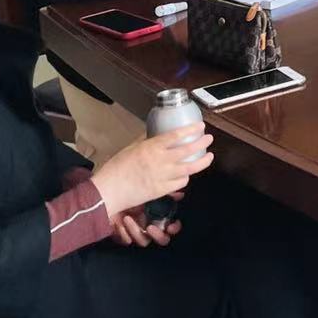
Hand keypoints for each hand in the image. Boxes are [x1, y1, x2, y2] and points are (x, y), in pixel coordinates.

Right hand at [91, 129, 212, 220]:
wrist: (108, 192)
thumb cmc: (115, 169)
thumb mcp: (130, 148)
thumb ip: (145, 141)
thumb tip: (154, 133)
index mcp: (151, 148)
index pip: (176, 136)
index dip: (191, 130)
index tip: (200, 126)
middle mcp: (161, 161)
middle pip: (188, 150)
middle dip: (202, 143)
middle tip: (208, 139)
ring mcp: (163, 176)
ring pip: (190, 168)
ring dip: (202, 162)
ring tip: (208, 157)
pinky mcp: (162, 190)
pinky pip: (180, 183)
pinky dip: (186, 177)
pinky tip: (188, 174)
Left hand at [112, 200, 182, 247]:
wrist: (106, 197)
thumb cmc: (129, 193)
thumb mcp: (149, 193)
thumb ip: (166, 194)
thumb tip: (180, 194)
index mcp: (157, 217)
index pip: (172, 228)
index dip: (174, 228)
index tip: (171, 225)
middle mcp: (149, 227)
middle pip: (162, 239)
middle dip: (158, 235)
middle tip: (150, 227)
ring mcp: (136, 233)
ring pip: (143, 241)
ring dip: (136, 231)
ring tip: (127, 219)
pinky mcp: (123, 237)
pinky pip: (126, 241)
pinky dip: (123, 234)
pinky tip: (119, 224)